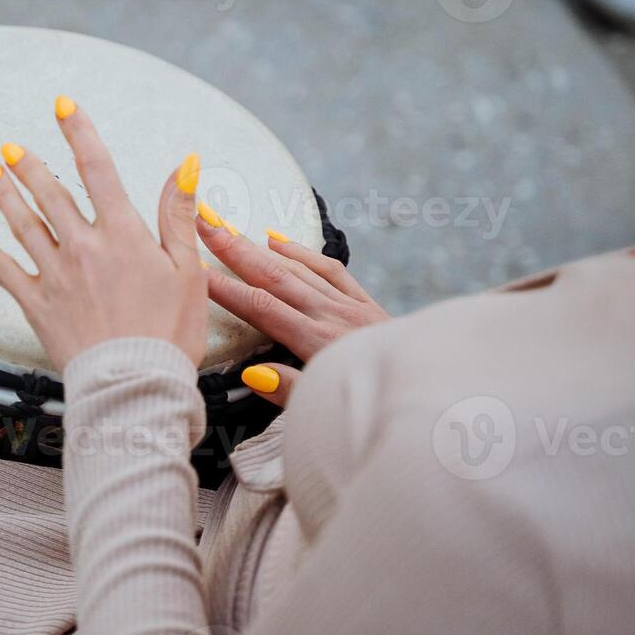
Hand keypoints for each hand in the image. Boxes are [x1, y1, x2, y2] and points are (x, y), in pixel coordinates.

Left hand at [0, 97, 208, 371]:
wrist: (135, 386)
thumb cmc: (170, 333)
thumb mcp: (188, 269)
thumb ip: (178, 213)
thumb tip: (184, 162)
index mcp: (123, 234)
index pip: (99, 169)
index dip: (80, 132)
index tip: (63, 104)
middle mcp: (84, 246)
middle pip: (51, 193)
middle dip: (28, 165)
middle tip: (8, 146)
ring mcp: (55, 275)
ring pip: (22, 223)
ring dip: (1, 192)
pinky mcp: (36, 304)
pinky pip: (0, 269)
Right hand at [196, 214, 388, 402]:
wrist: (442, 392)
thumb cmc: (380, 407)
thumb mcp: (330, 412)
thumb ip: (292, 392)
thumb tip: (253, 372)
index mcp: (319, 344)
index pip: (261, 309)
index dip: (224, 289)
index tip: (193, 270)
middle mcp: (333, 318)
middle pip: (274, 277)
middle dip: (235, 250)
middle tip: (204, 222)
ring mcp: (351, 308)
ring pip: (298, 270)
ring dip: (259, 248)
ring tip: (228, 228)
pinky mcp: (368, 307)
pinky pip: (331, 272)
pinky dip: (303, 255)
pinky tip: (279, 241)